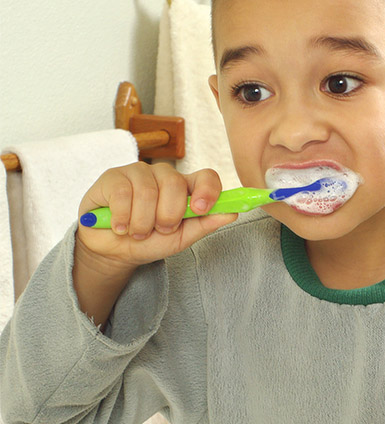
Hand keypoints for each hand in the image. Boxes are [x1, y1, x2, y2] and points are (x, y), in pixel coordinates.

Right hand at [76, 162, 236, 274]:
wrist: (113, 251)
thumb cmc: (149, 241)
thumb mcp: (181, 238)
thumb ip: (205, 224)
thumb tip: (232, 212)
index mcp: (186, 188)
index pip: (206, 176)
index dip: (207, 189)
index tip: (200, 209)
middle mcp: (165, 175)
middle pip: (175, 184)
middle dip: (167, 216)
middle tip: (158, 230)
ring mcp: (139, 172)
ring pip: (147, 191)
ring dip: (142, 223)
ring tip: (137, 232)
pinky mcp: (114, 176)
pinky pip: (123, 194)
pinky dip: (122, 218)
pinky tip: (119, 226)